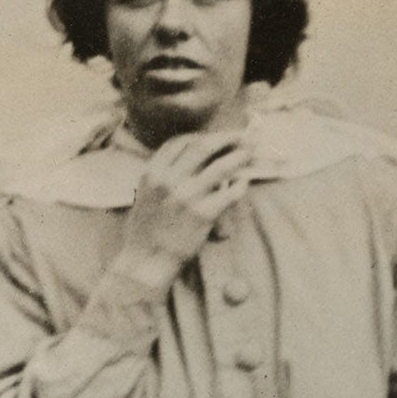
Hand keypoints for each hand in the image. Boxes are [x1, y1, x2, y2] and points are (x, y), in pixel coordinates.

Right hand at [112, 131, 251, 287]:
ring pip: (221, 166)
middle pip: (203, 146)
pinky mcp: (203, 214)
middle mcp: (169, 180)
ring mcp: (187, 196)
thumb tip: (190, 163)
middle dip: (226, 138)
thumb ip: (162, 176)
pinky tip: (244, 182)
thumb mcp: (145, 195)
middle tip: (243, 137)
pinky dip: (240, 185)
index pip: (180, 142)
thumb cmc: (145, 232)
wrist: (146, 262)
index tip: (216, 138)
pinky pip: (229, 193)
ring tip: (251, 152)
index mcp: (152, 172)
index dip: (201, 136)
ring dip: (239, 156)